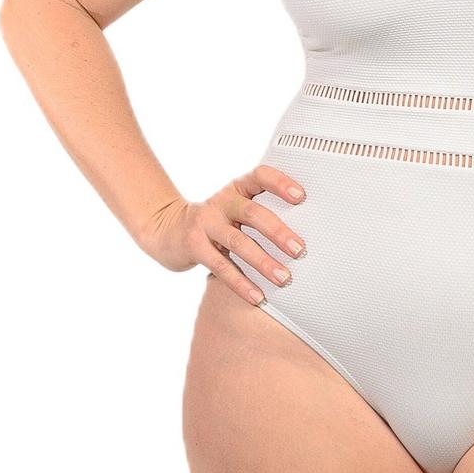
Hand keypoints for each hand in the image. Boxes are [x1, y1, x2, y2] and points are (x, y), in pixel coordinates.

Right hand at [137, 165, 306, 304]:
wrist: (168, 230)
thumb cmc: (217, 221)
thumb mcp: (236, 208)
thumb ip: (263, 212)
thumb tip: (305, 236)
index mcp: (237, 187)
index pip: (260, 176)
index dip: (280, 183)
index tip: (301, 196)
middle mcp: (222, 201)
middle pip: (253, 213)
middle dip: (278, 231)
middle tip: (300, 249)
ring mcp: (206, 222)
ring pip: (238, 242)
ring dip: (263, 261)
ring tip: (284, 278)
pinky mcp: (194, 246)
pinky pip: (221, 266)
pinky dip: (241, 283)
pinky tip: (258, 296)